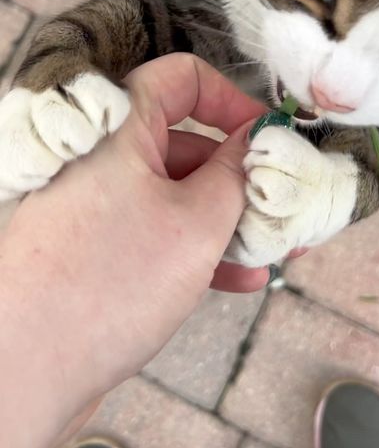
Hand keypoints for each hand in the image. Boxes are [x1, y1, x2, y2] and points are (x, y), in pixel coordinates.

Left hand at [0, 54, 267, 447]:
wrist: (26, 369)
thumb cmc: (108, 282)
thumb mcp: (198, 223)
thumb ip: (239, 173)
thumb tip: (260, 141)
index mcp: (119, 125)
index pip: (183, 78)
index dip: (233, 99)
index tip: (269, 133)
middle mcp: (103, 154)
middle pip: (187, 142)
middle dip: (242, 175)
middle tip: (284, 203)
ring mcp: (97, 201)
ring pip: (176, 192)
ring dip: (228, 219)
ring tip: (274, 249)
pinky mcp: (96, 243)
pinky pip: (156, 228)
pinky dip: (197, 246)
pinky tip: (239, 278)